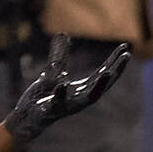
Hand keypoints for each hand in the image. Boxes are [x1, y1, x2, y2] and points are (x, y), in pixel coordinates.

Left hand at [3, 34, 130, 144]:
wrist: (26, 117)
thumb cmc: (42, 97)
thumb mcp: (52, 73)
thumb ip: (59, 56)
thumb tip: (63, 34)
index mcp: (82, 89)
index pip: (103, 73)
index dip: (115, 61)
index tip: (125, 47)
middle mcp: (80, 99)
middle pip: (104, 86)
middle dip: (116, 71)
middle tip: (126, 57)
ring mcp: (68, 107)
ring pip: (89, 99)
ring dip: (99, 86)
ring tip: (108, 72)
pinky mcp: (51, 111)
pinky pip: (57, 103)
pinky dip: (60, 94)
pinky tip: (62, 84)